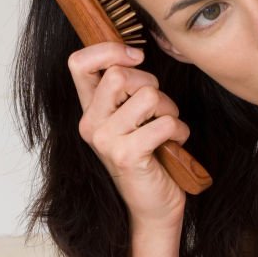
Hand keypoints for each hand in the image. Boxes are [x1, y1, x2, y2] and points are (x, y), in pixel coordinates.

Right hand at [67, 41, 188, 229]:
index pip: (79, 63)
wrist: (153, 206)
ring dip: (169, 109)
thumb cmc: (148, 158)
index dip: (109, 50)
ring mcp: (106, 141)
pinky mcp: (126, 155)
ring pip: (148, 96)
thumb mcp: (131, 119)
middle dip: (151, 85)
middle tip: (157, 109)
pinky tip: (174, 144)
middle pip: (120, 75)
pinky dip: (179, 130)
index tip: (135, 58)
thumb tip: (135, 53)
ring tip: (166, 128)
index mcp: (89, 111)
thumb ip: (125, 90)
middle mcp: (91, 125)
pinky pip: (164, 122)